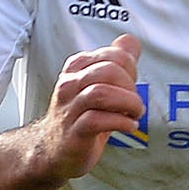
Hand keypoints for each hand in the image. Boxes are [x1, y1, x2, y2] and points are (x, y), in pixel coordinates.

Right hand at [28, 35, 145, 180]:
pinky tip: (129, 126)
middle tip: (135, 104)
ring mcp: (70, 107)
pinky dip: (121, 122)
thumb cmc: (80, 116)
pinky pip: (97, 120)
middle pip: (108, 71)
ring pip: (101, 93)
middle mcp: (70, 84)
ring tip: (135, 114)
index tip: (132, 86)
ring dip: (128, 103)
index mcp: (77, 69)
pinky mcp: (74, 131)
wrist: (53, 150)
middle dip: (130, 87)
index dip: (131, 70)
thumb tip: (130, 40)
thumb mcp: (99, 85)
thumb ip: (116, 63)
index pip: (113, 55)